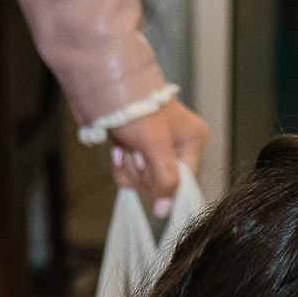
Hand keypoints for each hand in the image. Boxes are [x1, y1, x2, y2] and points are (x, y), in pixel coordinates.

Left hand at [108, 99, 211, 214]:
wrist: (104, 85)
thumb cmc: (134, 108)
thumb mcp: (156, 145)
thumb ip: (165, 180)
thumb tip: (165, 211)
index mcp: (192, 140)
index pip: (185, 180)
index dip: (165, 182)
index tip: (151, 169)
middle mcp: (177, 145)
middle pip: (162, 183)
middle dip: (143, 171)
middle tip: (136, 149)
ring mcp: (154, 149)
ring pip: (142, 181)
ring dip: (129, 167)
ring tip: (126, 143)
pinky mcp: (134, 150)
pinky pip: (129, 175)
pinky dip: (120, 165)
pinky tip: (117, 146)